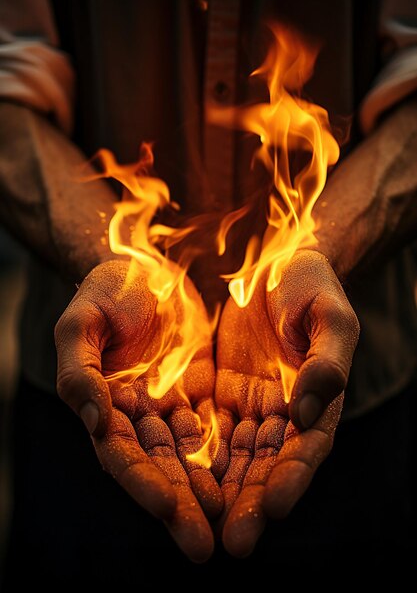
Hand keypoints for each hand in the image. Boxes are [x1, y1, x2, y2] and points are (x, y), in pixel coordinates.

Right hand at [55, 259, 221, 562]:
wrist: (151, 266)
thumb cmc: (110, 287)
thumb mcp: (83, 319)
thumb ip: (79, 371)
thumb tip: (92, 421)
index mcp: (104, 403)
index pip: (121, 453)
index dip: (142, 481)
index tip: (168, 505)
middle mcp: (139, 416)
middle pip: (161, 469)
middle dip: (182, 506)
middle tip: (205, 547)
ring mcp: (174, 407)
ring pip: (195, 458)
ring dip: (214, 492)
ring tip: (237, 527)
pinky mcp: (206, 394)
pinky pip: (224, 430)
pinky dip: (236, 456)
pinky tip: (256, 480)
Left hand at [215, 250, 358, 556]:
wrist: (275, 262)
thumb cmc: (311, 284)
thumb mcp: (329, 315)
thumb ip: (326, 360)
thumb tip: (308, 411)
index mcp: (319, 399)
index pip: (307, 448)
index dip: (293, 478)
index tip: (275, 506)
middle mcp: (285, 413)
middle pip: (268, 465)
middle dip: (252, 503)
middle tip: (235, 542)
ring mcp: (250, 405)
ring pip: (233, 458)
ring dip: (218, 492)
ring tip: (199, 525)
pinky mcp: (220, 393)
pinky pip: (203, 429)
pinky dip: (191, 456)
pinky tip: (174, 480)